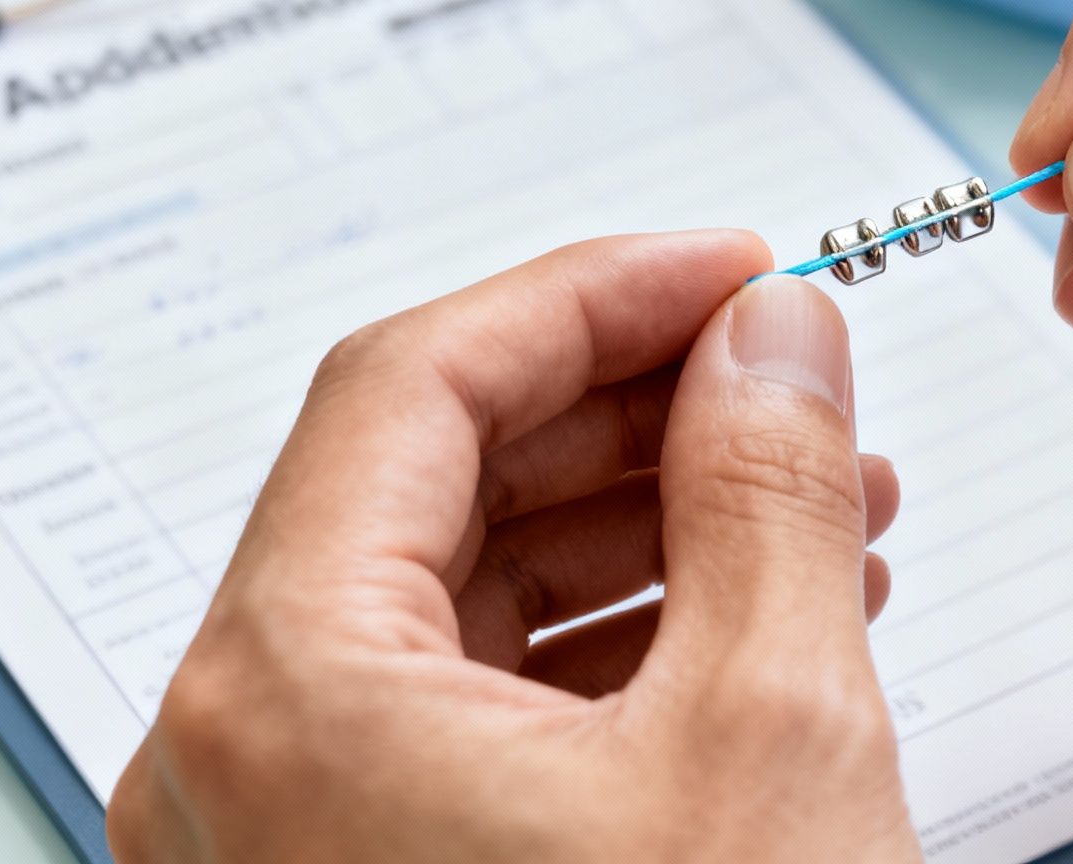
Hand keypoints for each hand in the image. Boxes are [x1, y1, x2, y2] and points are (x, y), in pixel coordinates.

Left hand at [107, 232, 919, 862]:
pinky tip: (764, 617)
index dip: (595, 294)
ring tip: (821, 498)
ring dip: (652, 522)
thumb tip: (775, 336)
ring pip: (471, 595)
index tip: (734, 265)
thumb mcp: (774, 732)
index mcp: (289, 687)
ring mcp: (304, 833)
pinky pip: (490, 705)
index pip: (417, 382)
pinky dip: (629, 639)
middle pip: (435, 479)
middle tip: (790, 374)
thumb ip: (767, 490)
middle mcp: (250, 755)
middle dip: (640, 411)